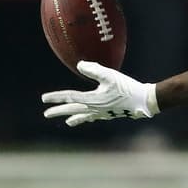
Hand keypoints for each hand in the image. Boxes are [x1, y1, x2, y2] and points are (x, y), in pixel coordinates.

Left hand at [41, 61, 159, 126]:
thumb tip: (80, 65)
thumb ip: (94, 70)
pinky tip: (89, 118)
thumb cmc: (127, 87)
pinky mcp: (109, 113)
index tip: (44, 99)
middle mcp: (94, 108)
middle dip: (59, 111)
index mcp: (92, 99)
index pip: (70, 97)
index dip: (56, 97)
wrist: (143, 101)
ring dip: (73, 117)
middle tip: (46, 114)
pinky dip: (87, 118)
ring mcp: (102, 112)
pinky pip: (94, 117)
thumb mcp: (110, 75)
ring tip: (67, 122)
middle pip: (73, 109)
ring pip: (83, 115)